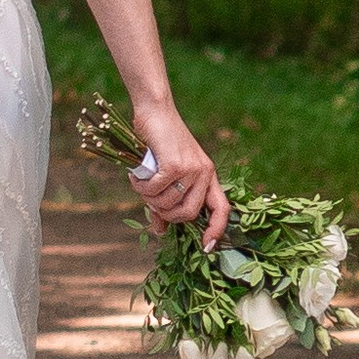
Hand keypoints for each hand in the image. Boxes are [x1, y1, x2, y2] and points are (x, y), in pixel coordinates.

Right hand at [132, 104, 228, 248]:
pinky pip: (155, 189)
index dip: (216, 230)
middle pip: (187, 214)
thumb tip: (158, 230)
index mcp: (208, 176)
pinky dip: (141, 187)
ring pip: (168, 203)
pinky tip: (136, 176)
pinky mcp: (175, 164)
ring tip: (141, 183)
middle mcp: (204, 173)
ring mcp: (191, 169)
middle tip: (150, 201)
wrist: (156, 111)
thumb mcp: (167, 173)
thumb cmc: (160, 142)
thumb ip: (166, 200)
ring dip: (148, 198)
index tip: (206, 247)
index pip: (222, 209)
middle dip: (165, 214)